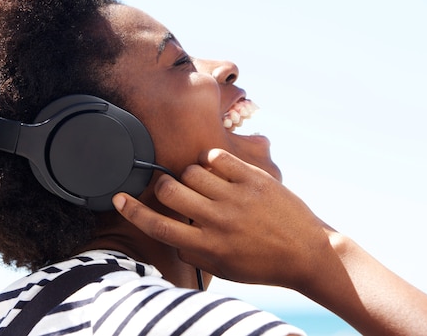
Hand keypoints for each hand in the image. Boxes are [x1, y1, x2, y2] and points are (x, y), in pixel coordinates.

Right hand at [113, 148, 335, 289]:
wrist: (308, 254)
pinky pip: (217, 157)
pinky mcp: (253, 179)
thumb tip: (172, 235)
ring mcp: (236, 197)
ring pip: (191, 170)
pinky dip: (211, 159)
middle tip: (174, 188)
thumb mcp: (224, 269)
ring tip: (205, 182)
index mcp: (207, 246)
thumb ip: (194, 252)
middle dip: (164, 185)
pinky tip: (219, 169)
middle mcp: (217, 220)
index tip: (118, 198)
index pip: (158, 226)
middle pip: (169, 190)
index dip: (132, 211)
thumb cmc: (263, 264)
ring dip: (191, 174)